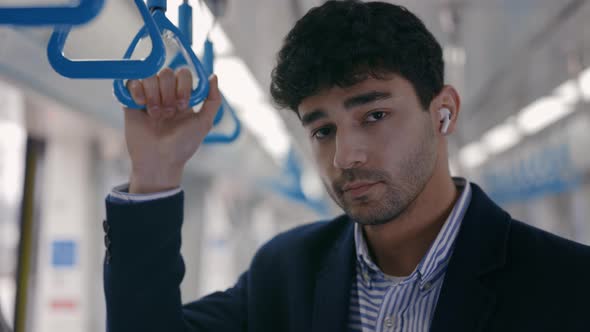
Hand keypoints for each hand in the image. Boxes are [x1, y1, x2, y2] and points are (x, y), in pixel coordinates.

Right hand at [124, 68, 221, 192]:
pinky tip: (141, 105)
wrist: (159, 160)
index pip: (183, 73)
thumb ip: (213, 100)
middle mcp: (165, 93)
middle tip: (169, 113)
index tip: (183, 105)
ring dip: (154, 95)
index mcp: (183, 95)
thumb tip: (213, 76)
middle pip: (166, 72)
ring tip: (155, 115)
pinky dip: (137, 90)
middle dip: (168, 92)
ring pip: (149, 76)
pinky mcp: (131, 102)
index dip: (183, 85)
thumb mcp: (204, 123)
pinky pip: (131, 82)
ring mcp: (148, 96)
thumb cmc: (183, 145)